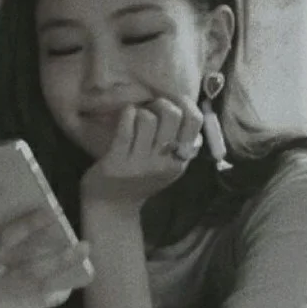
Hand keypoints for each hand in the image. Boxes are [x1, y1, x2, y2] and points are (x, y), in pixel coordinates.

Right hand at [0, 187, 93, 307]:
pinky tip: (79, 279)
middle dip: (28, 225)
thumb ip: (6, 239)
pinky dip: (61, 288)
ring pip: (32, 270)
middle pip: (3, 241)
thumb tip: (47, 214)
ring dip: (62, 258)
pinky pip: (40, 296)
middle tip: (52, 213)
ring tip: (85, 246)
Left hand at [80, 96, 202, 209]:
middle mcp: (164, 163)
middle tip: (150, 109)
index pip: (195, 121)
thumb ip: (182, 145)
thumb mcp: (168, 167)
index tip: (174, 99)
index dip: (186, 102)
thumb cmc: (140, 180)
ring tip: (135, 118)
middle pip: (172, 114)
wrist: (111, 207)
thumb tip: (192, 112)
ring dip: (139, 111)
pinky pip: (125, 129)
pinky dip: (126, 114)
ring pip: (147, 118)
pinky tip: (125, 115)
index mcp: (180, 161)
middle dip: (160, 103)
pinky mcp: (118, 163)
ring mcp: (141, 163)